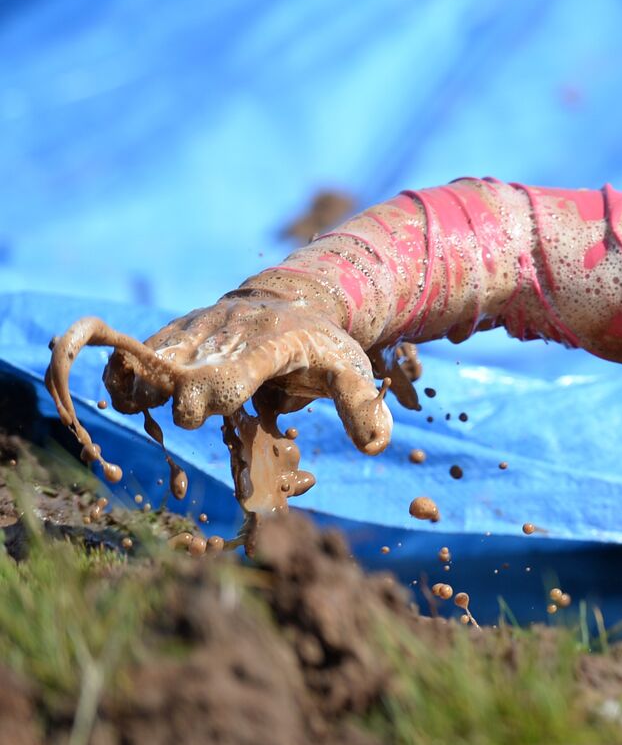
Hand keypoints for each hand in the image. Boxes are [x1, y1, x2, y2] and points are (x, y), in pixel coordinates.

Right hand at [102, 291, 392, 453]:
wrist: (293, 298)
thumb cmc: (322, 344)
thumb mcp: (352, 369)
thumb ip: (362, 406)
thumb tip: (374, 446)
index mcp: (268, 346)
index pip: (226, 375)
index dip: (209, 398)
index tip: (207, 412)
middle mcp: (224, 334)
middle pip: (177, 373)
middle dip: (175, 401)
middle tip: (192, 414)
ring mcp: (195, 330)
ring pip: (147, 362)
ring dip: (145, 391)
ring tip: (156, 404)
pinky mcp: (174, 333)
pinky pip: (132, 356)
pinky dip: (125, 378)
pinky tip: (136, 398)